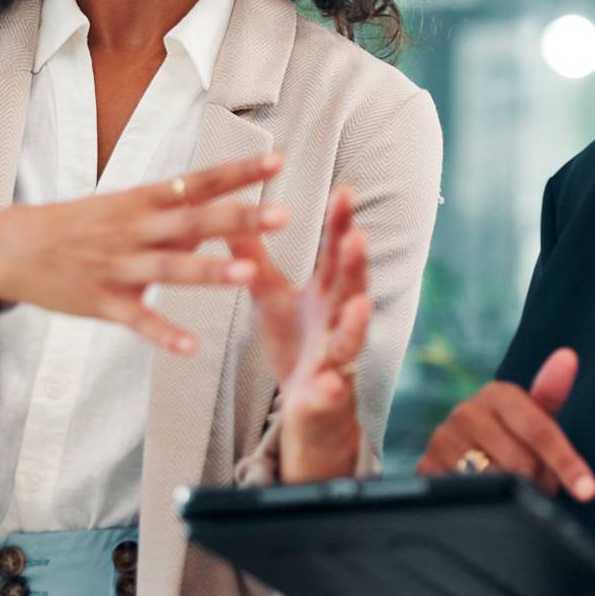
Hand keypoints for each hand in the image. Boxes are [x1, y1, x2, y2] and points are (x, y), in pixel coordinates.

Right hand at [0, 153, 286, 354]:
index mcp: (145, 201)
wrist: (11, 248)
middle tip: (284, 214)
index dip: (240, 172)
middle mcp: (137, 229)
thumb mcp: (126, 206)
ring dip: (210, 271)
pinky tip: (191, 347)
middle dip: (240, 218)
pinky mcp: (102, 302)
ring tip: (249, 274)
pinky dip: (163, 333)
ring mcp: (120, 266)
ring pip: (172, 268)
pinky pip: (138, 320)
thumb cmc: (78, 225)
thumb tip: (225, 205)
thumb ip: (177, 211)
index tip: (279, 161)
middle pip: (195, 221)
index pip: (201, 181)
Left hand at [228, 185, 371, 481]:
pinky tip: (328, 384)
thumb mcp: (271, 296)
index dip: (341, 224)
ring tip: (360, 304)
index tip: (344, 190)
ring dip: (357, 323)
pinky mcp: (327, 394)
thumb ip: (256, 259)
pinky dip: (331, 388)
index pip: (336, 253)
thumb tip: (234, 212)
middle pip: (351, 288)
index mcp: (327, 293)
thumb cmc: (295, 342)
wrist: (309, 406)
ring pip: (351, 339)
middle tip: (356, 236)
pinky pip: (331, 392)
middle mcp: (339, 320)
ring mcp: (337, 358)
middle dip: (355, 265)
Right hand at [416, 348, 594, 501]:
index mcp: (497, 393)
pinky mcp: (426, 467)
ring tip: (514, 485)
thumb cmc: (509, 432)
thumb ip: (551, 390)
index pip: (539, 430)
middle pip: (522, 464)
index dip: (566, 462)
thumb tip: (567, 356)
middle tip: (536, 479)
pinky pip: (471, 498)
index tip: (588, 490)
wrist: (463, 449)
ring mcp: (443, 440)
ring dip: (515, 495)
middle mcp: (465, 412)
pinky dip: (488, 502)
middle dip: (538, 480)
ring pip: (498, 484)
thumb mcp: (533, 413)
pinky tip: (488, 492)